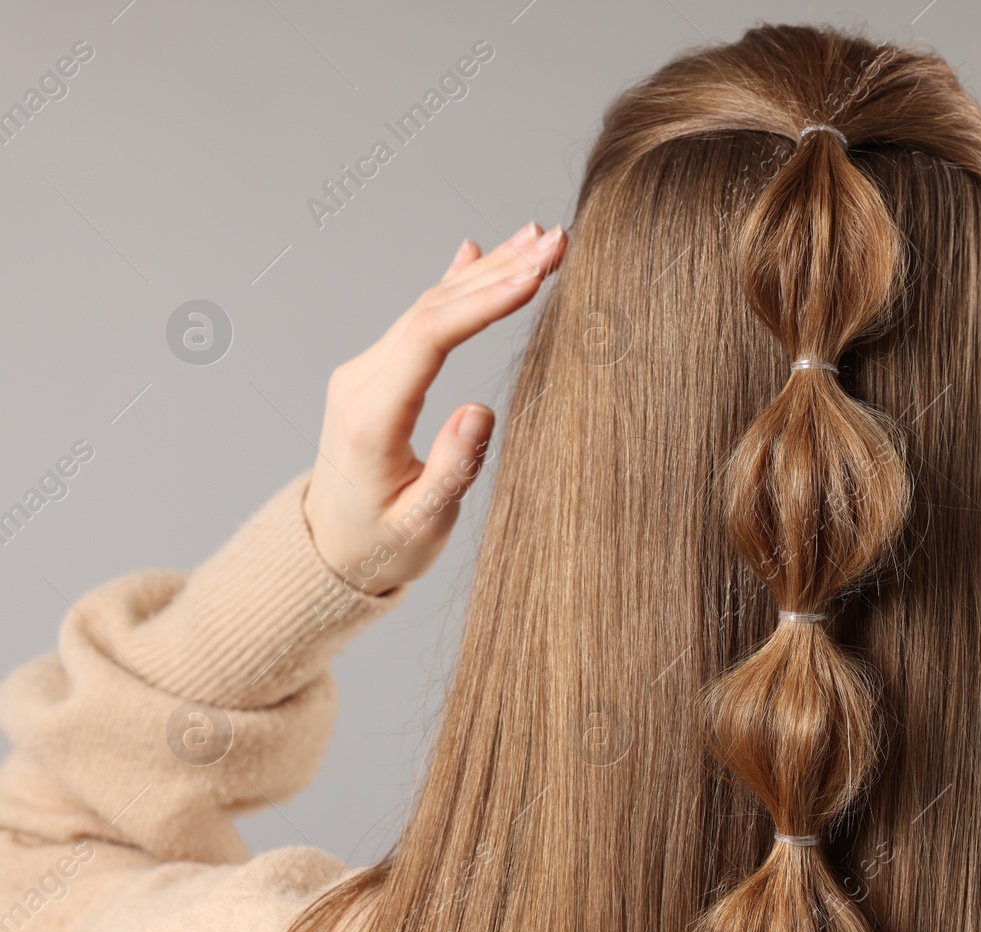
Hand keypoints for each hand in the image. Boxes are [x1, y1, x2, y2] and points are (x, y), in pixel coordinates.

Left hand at [302, 221, 566, 595]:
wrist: (328, 550)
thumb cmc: (380, 545)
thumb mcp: (421, 524)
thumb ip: (451, 469)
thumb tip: (479, 410)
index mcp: (372, 415)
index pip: (431, 337)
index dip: (485, 301)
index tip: (535, 276)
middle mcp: (361, 379)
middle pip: (434, 307)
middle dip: (500, 271)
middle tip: (557, 242)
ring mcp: (366, 370)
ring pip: (431, 305)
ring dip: (487, 270)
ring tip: (540, 238)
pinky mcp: (377, 372)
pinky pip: (421, 318)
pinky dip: (456, 284)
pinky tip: (478, 251)